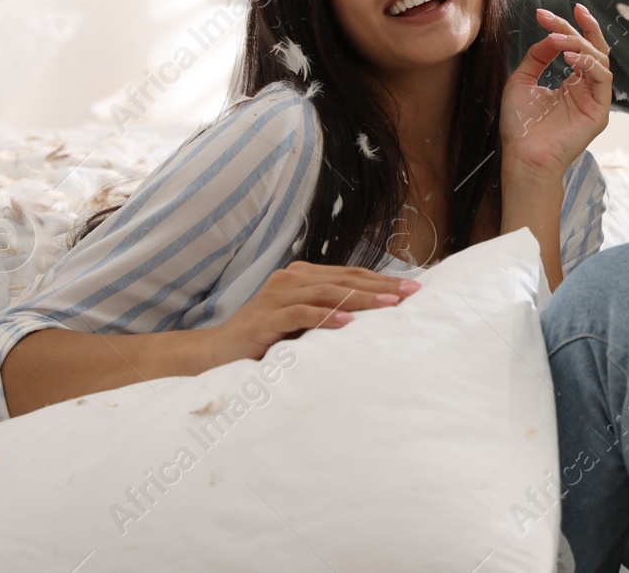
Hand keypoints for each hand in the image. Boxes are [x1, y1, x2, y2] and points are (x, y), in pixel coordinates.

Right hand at [205, 262, 419, 366]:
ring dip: (362, 299)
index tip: (413, 287)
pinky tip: (348, 322)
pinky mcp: (265, 319)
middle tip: (412, 293)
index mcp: (302, 276)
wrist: (215, 353)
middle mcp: (290, 279)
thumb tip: (376, 315)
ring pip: (327, 292)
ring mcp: (276, 297)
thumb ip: (330, 312)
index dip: (382, 280)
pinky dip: (326, 317)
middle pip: (344, 279)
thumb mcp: (302, 322)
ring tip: (390, 305)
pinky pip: (300, 314)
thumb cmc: (265, 339)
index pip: (350, 274)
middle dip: (381, 286)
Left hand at [500, 3, 611, 180]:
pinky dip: (589, 63)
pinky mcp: (600, 111)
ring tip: (556, 40)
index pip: (578, 49)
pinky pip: (604, 78)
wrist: (523, 156)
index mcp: (572, 84)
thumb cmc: (520, 126)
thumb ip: (536, 57)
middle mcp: (587, 90)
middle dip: (575, 28)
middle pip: (592, 49)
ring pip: (599, 59)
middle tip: (551, 18)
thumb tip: (550, 36)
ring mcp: (595, 100)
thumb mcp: (522, 81)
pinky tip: (570, 57)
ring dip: (578, 43)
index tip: (543, 14)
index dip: (565, 27)